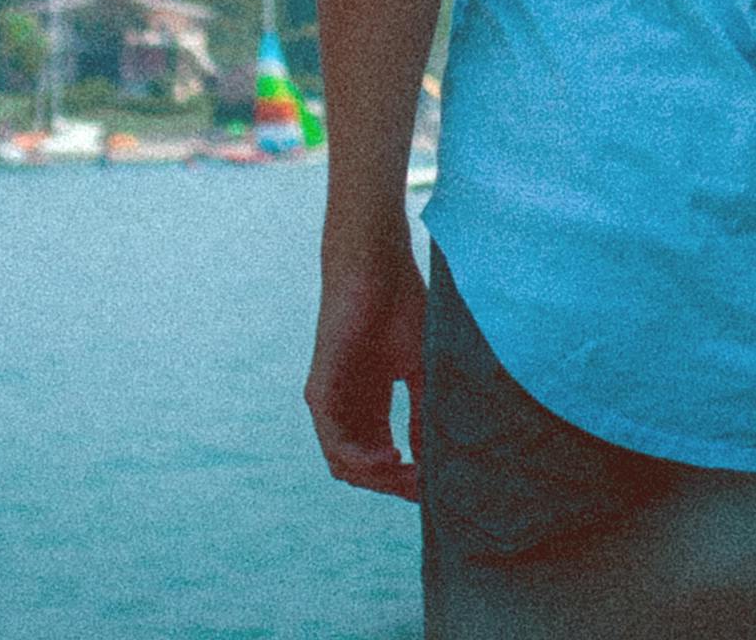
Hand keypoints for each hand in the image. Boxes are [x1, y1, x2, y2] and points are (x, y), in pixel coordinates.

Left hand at [308, 245, 424, 499]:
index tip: (435, 485)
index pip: (380, 456)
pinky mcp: (319, 393)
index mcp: (368, 403)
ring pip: (345, 464)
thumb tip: (431, 456)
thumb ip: (423, 411)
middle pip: (362, 468)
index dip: (406, 476)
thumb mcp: (421, 368)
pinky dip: (362, 458)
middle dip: (395, 483)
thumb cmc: (402, 306)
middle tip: (427, 489)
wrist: (375, 267)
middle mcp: (345, 409)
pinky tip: (392, 458)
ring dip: (379, 478)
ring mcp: (330, 404)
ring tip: (413, 477)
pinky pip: (334, 442)